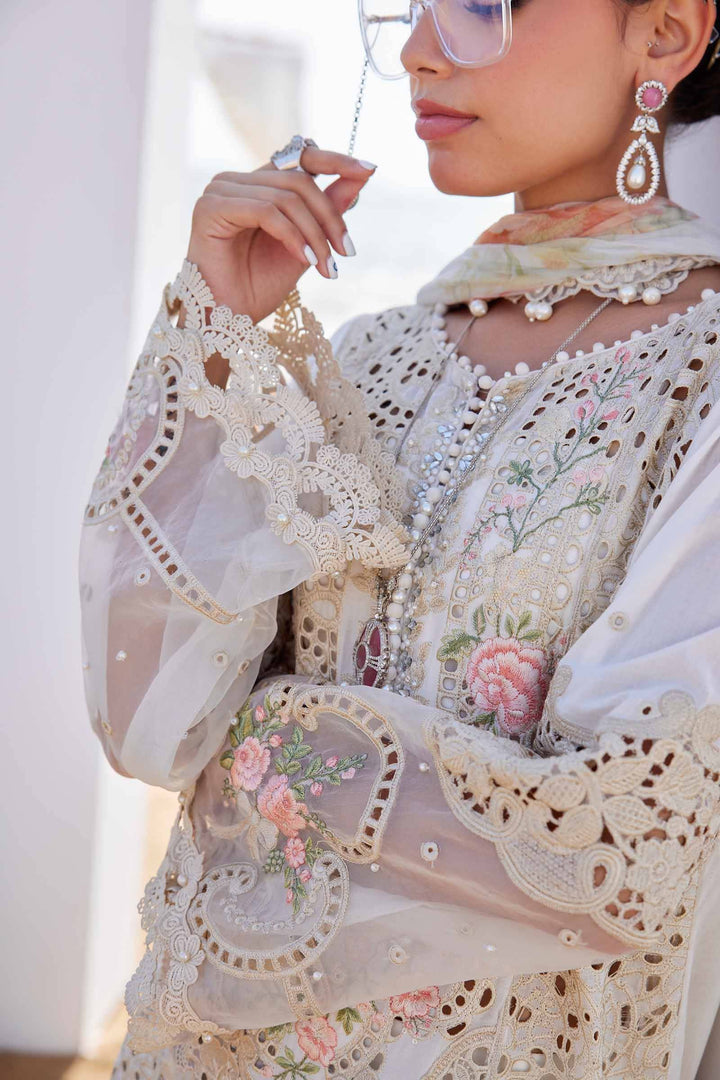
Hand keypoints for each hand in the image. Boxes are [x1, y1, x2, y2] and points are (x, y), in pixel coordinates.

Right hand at [185, 145, 377, 326]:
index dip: (336, 160)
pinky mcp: (211, 207)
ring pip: (286, 197)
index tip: (369, 170)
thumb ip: (329, 208)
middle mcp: (237, 181)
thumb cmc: (260, 285)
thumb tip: (363, 173)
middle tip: (346, 252)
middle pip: (299, 180)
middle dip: (330, 217)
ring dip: (315, 234)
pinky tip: (305, 260)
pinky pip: (266, 211)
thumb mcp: (306, 243)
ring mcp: (221, 190)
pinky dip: (292, 236)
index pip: (300, 157)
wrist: (229, 320)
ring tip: (326, 266)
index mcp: (258, 184)